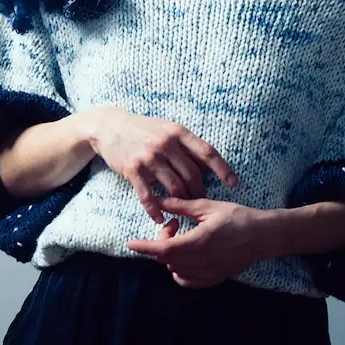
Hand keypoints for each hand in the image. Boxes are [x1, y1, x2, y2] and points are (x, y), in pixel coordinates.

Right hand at [86, 106, 239, 222]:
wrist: (110, 126)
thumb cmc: (144, 129)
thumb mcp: (168, 129)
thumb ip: (188, 146)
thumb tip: (210, 165)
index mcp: (178, 132)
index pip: (207, 152)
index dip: (223, 169)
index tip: (234, 184)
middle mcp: (166, 144)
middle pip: (192, 175)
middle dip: (200, 191)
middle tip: (200, 199)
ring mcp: (149, 158)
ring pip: (175, 187)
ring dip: (182, 202)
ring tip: (182, 207)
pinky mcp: (133, 170)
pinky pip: (149, 196)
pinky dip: (156, 210)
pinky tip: (159, 217)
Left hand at [125, 196, 268, 287]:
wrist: (264, 235)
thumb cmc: (238, 217)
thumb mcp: (208, 206)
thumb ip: (181, 206)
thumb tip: (159, 201)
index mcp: (198, 242)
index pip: (162, 249)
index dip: (143, 248)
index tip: (129, 244)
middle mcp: (201, 262)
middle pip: (166, 258)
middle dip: (162, 241)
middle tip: (174, 224)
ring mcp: (208, 274)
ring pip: (175, 269)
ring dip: (171, 254)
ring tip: (183, 236)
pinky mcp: (214, 279)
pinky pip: (187, 280)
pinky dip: (180, 270)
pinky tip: (187, 255)